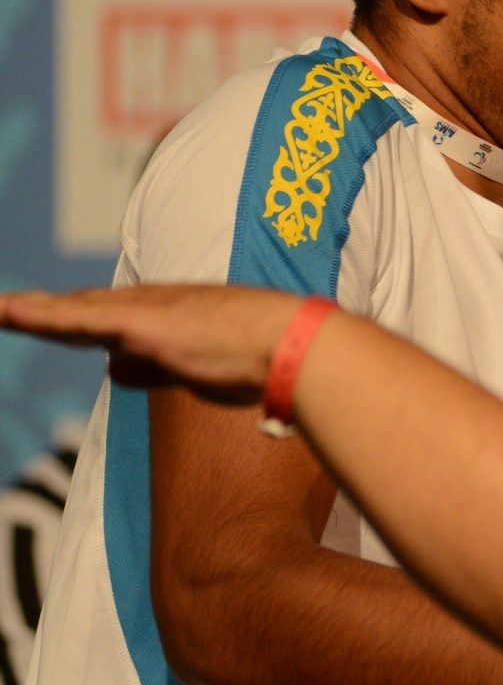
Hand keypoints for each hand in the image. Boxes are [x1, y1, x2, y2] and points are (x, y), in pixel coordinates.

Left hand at [0, 285, 302, 404]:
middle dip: (44, 312)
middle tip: (4, 310)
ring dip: (30, 313)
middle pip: (86, 310)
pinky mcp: (138, 325)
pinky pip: (76, 320)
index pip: (114, 318)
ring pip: (74, 313)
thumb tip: (143, 379)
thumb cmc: (269, 358)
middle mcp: (155, 305)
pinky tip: (6, 312)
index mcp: (173, 315)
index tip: (49, 318)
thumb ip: (172, 369)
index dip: (79, 318)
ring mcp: (145, 314)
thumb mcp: (212, 368)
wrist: (292, 344)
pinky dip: (39, 317)